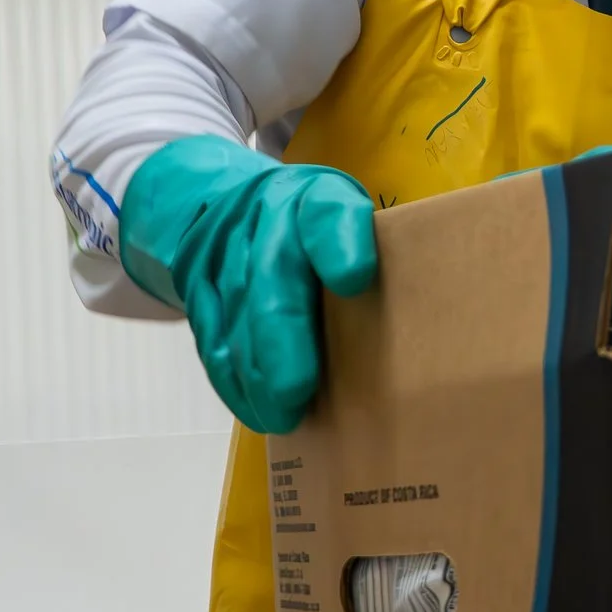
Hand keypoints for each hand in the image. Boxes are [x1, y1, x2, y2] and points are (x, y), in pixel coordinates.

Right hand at [122, 135, 377, 432]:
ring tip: (281, 415)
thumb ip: (373, 258)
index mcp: (316, 198)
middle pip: (274, 275)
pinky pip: (209, 335)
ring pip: (236, 312)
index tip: (354, 279)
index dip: (340, 244)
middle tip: (298, 390)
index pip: (327, 212)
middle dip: (284, 337)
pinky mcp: (195, 283)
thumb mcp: (345, 220)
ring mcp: (224, 250)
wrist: (223, 196)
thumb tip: (416, 338)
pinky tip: (254, 409)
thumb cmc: (314, 227)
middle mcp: (267, 218)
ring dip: (257, 371)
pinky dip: (231, 378)